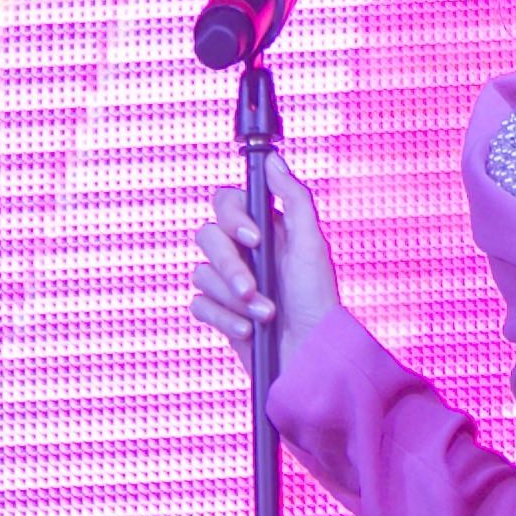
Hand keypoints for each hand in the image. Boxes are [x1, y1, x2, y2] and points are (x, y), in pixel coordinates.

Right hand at [186, 154, 339, 361]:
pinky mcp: (219, 312)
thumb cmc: (317, 299)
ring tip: (264, 315)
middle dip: (230, 266)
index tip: (254, 238)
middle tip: (252, 288)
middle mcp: (243, 252)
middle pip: (207, 237)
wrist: (310, 355)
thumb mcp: (312, 243)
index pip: (226, 203)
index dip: (232, 217)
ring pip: (201, 274)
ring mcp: (228, 282)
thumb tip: (273, 160)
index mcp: (264, 230)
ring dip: (233, 299)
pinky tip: (247, 330)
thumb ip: (293, 198)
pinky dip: (223, 318)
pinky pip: (198, 304)